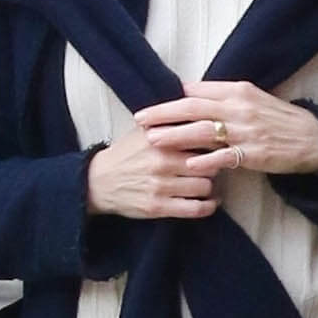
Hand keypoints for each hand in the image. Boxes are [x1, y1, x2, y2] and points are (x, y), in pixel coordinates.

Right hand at [85, 128, 219, 219]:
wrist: (96, 181)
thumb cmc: (126, 154)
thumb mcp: (144, 131)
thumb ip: (170, 121)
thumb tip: (201, 108)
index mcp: (161, 139)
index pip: (203, 138)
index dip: (217, 142)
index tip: (221, 145)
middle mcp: (162, 162)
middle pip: (209, 163)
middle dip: (216, 166)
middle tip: (216, 166)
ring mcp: (160, 186)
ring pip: (205, 186)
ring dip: (211, 187)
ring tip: (210, 184)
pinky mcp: (157, 207)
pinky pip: (194, 209)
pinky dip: (207, 207)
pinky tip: (209, 202)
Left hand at [133, 81, 317, 178]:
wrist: (314, 138)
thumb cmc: (281, 119)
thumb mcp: (254, 99)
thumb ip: (225, 98)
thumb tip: (192, 94)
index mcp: (239, 90)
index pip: (197, 90)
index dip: (171, 98)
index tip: (151, 105)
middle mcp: (240, 107)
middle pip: (193, 107)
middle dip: (163, 113)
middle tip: (139, 118)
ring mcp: (246, 131)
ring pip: (203, 131)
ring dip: (175, 135)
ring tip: (152, 139)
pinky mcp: (254, 153)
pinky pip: (225, 156)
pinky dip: (206, 160)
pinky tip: (188, 164)